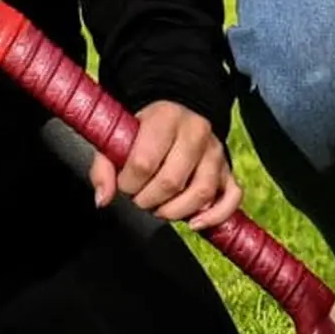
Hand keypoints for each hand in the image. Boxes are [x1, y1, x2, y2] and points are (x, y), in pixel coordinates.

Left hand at [94, 100, 241, 228]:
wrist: (178, 110)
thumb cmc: (145, 129)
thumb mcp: (118, 138)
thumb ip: (104, 167)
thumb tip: (103, 199)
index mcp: (165, 118)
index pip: (144, 162)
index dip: (128, 183)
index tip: (124, 185)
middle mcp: (195, 132)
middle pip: (171, 181)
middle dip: (148, 200)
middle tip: (139, 198)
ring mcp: (215, 152)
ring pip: (201, 192)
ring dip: (175, 211)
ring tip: (160, 210)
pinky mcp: (228, 169)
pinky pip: (232, 197)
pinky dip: (215, 215)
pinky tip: (194, 223)